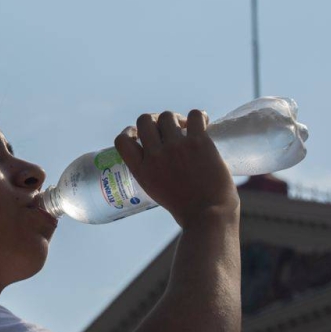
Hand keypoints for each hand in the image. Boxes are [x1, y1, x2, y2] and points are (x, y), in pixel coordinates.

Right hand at [114, 110, 238, 226]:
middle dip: (156, 121)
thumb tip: (160, 155)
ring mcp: (176, 147)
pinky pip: (194, 115)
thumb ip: (153, 171)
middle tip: (169, 129)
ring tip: (187, 128)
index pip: (122, 140)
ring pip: (168, 116)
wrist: (209, 215)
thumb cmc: (186, 209)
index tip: (141, 135)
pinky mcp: (198, 142)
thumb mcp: (156, 191)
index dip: (130, 132)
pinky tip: (204, 123)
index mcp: (141, 170)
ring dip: (177, 119)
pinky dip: (199, 116)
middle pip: (145, 120)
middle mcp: (155, 155)